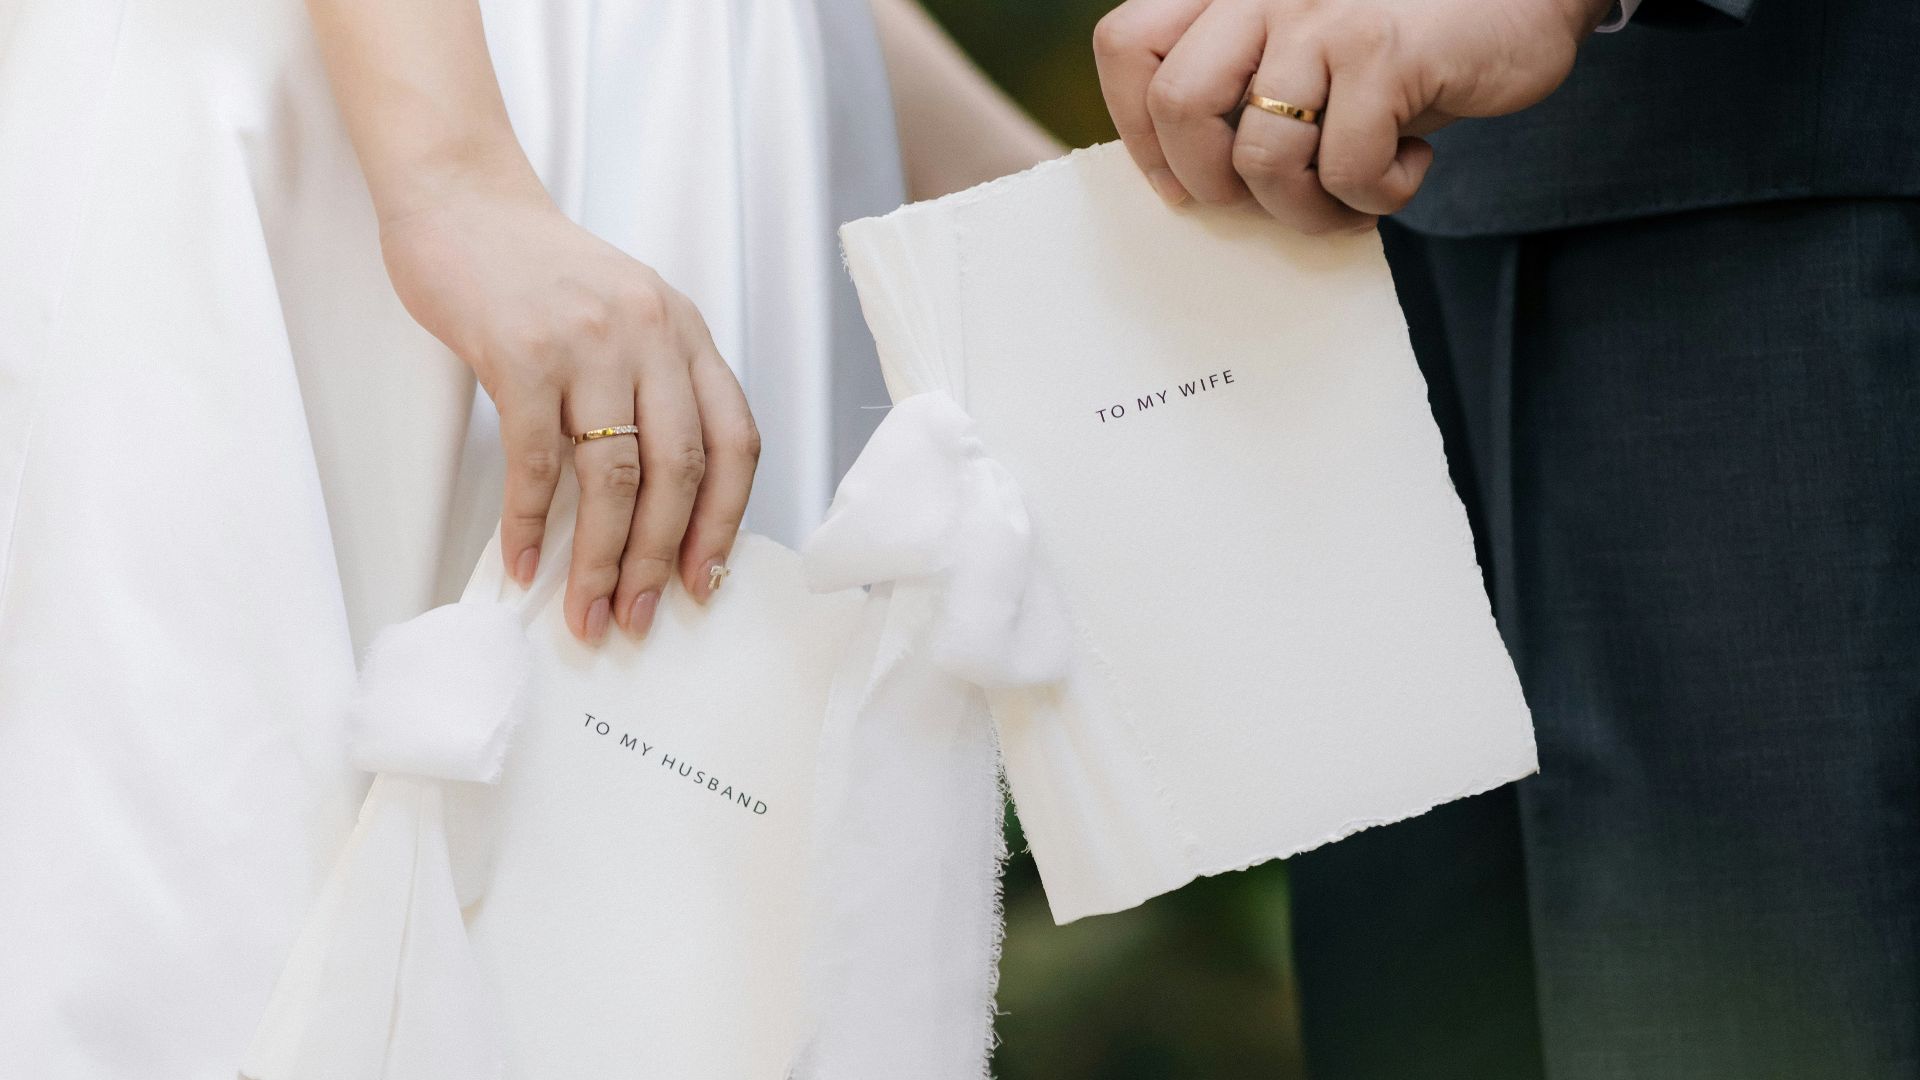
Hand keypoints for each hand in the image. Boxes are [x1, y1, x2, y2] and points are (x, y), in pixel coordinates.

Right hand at [381, 182, 756, 642]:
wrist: (462, 201)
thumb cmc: (540, 273)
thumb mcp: (625, 317)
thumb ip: (651, 389)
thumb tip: (658, 510)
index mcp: (686, 333)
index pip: (735, 442)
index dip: (725, 522)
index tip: (706, 582)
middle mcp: (651, 335)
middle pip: (679, 471)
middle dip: (661, 559)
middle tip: (640, 617)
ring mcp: (587, 342)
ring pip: (613, 476)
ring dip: (600, 558)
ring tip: (587, 611)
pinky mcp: (520, 353)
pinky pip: (536, 459)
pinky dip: (532, 523)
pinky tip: (526, 563)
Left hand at [1093, 0, 1611, 231]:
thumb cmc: (1411, 26)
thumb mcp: (1309, 34)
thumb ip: (1245, 74)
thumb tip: (1191, 174)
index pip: (1127, 46)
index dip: (1138, 131)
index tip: (1181, 183)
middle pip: (1177, 107)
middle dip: (1214, 183)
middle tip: (1267, 198)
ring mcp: (1321, 13)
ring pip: (1261, 156)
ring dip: (1304, 207)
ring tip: (1350, 197)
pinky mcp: (1383, 50)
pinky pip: (1346, 166)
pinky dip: (1377, 193)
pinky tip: (1410, 163)